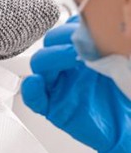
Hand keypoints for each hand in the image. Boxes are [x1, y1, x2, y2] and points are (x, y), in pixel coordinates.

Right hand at [21, 19, 130, 152]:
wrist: (127, 126)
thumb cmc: (125, 94)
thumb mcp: (122, 63)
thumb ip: (109, 45)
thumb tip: (104, 28)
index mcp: (82, 52)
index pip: (67, 31)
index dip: (73, 26)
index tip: (88, 26)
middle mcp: (67, 66)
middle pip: (49, 44)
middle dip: (62, 38)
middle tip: (80, 43)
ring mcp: (58, 85)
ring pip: (39, 66)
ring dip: (50, 57)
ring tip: (70, 57)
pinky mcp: (52, 106)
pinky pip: (33, 98)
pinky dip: (31, 90)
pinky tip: (35, 83)